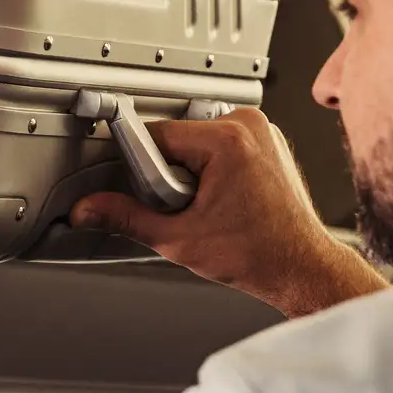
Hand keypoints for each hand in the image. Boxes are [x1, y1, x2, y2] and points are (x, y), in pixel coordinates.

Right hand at [71, 109, 389, 317]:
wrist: (302, 267)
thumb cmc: (259, 254)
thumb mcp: (177, 239)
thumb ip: (126, 218)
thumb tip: (90, 209)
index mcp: (228, 139)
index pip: (156, 136)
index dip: (142, 170)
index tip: (148, 194)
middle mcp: (248, 125)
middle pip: (177, 138)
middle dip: (169, 174)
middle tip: (189, 208)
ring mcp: (262, 131)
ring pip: (196, 142)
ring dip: (189, 171)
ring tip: (208, 206)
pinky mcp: (266, 142)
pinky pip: (218, 145)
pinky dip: (210, 168)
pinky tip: (223, 199)